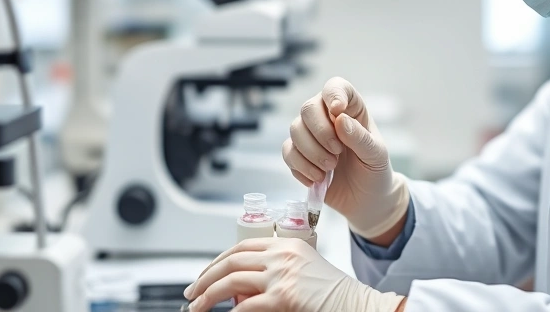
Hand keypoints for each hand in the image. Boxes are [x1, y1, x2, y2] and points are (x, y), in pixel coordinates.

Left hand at [183, 237, 404, 311]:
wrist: (358, 305)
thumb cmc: (334, 294)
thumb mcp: (304, 270)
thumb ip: (277, 271)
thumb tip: (243, 289)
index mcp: (288, 244)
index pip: (241, 246)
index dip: (217, 261)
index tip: (205, 275)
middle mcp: (282, 255)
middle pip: (231, 260)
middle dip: (205, 278)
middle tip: (192, 292)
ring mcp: (282, 275)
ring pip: (231, 280)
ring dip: (207, 296)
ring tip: (197, 307)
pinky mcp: (283, 297)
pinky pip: (245, 305)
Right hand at [282, 77, 408, 237]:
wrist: (366, 201)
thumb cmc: (375, 172)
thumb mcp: (376, 156)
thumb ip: (360, 138)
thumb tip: (340, 119)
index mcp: (351, 109)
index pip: (335, 87)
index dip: (333, 95)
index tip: (338, 111)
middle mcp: (327, 117)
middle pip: (308, 108)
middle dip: (320, 133)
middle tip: (337, 154)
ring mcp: (311, 136)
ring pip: (294, 130)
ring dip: (311, 153)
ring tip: (330, 169)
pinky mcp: (299, 155)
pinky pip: (288, 153)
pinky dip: (301, 167)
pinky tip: (317, 179)